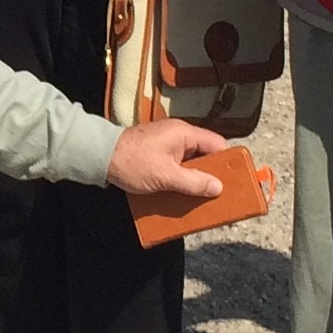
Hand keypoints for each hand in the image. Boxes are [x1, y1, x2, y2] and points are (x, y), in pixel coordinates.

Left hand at [104, 116, 229, 202]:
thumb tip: (218, 187)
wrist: (98, 156)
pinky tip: (181, 195)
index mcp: (184, 134)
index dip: (227, 161)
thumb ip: (193, 182)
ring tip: (202, 199)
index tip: (234, 179)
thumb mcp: (166, 176)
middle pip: (204, 155)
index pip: (216, 144)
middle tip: (219, 193)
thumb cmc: (132, 162)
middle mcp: (177, 136)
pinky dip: (181, 179)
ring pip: (190, 163)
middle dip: (211, 174)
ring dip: (195, 179)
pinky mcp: (156, 154)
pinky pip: (176, 166)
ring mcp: (166, 145)